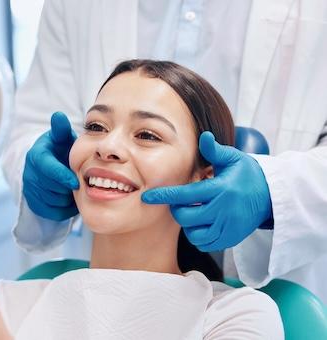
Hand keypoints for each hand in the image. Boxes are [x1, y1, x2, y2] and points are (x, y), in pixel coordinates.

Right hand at [23, 111, 78, 220]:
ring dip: (67, 198)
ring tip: (75, 189)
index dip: (61, 177)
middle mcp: (29, 173)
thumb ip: (61, 129)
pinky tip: (70, 199)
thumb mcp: (61, 138)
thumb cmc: (60, 150)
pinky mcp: (33, 204)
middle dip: (67, 188)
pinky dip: (64, 209)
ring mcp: (30, 190)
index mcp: (36, 156)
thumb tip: (58, 115)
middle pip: (51, 188)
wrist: (50, 165)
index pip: (47, 169)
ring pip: (53, 201)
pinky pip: (52, 212)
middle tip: (80, 183)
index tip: (76, 182)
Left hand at [141, 131, 271, 251]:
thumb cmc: (246, 174)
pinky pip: (205, 244)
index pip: (185, 195)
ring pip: (193, 234)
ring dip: (188, 224)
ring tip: (194, 211)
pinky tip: (202, 223)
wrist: (271, 196)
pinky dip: (198, 236)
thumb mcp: (233, 158)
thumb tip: (203, 136)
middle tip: (182, 202)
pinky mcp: (231, 239)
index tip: (147, 197)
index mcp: (220, 189)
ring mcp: (228, 227)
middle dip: (177, 209)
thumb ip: (214, 150)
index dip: (164, 196)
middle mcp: (223, 211)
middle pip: (186, 217)